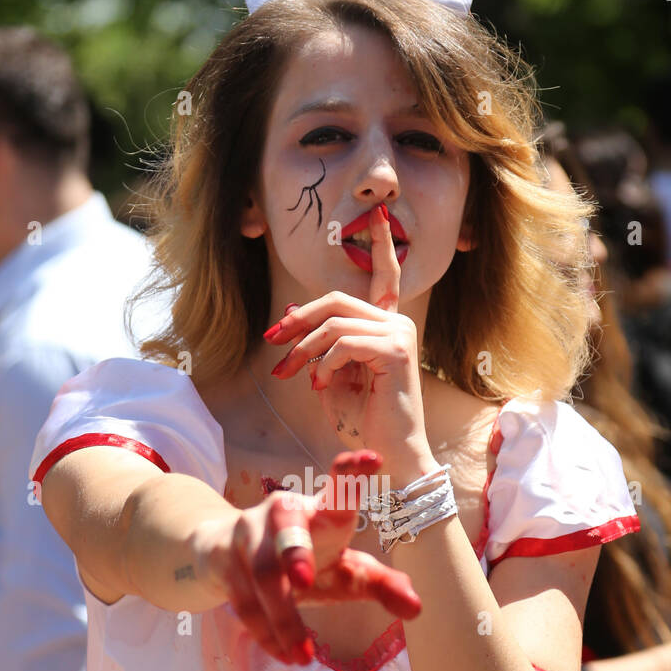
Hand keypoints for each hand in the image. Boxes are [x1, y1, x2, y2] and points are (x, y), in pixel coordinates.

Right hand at [191, 450, 421, 665]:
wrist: (224, 556)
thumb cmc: (303, 561)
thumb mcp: (344, 573)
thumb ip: (380, 585)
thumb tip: (417, 609)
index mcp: (321, 510)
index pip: (339, 487)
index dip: (353, 473)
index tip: (373, 459)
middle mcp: (282, 513)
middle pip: (287, 524)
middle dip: (293, 550)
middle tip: (305, 580)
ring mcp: (247, 533)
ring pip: (261, 573)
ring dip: (281, 616)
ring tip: (305, 654)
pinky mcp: (222, 559)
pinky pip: (242, 599)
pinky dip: (265, 632)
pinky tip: (286, 656)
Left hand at [266, 203, 430, 473]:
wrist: (388, 457)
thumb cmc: (364, 422)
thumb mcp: (331, 377)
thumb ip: (317, 344)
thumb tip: (291, 309)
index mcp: (386, 326)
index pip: (384, 277)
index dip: (381, 244)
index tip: (378, 213)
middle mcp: (397, 323)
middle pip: (335, 300)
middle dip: (297, 320)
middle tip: (271, 339)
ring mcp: (399, 334)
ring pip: (334, 323)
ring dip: (303, 351)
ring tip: (292, 375)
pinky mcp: (395, 350)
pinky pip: (342, 343)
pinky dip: (322, 366)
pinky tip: (322, 388)